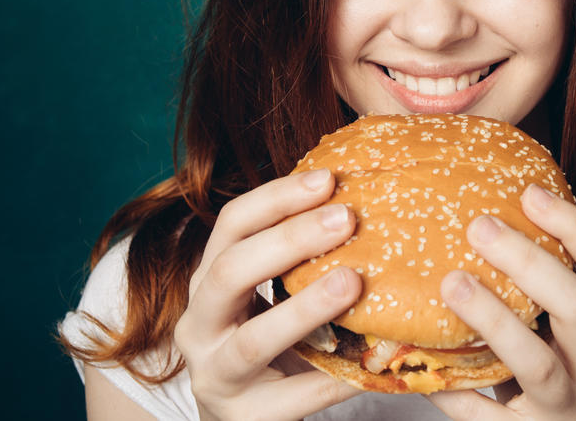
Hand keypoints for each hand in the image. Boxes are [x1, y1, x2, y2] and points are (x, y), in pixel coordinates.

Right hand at [173, 169, 363, 420]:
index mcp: (208, 280)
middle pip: (229, 272)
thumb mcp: (270, 292)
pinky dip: (336, 376)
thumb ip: (300, 257)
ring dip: (304, 309)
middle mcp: (199, 324)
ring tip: (352, 282)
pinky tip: (376, 358)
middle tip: (346, 219)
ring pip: (252, 341)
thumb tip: (369, 200)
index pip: (231, 225)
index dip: (276, 198)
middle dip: (288, 241)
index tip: (328, 178)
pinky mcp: (246, 419)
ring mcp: (216, 375)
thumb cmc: (267, 337)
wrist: (243, 415)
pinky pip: (295, 396)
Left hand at [429, 184, 575, 420]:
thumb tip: (478, 215)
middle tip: (478, 227)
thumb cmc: (552, 375)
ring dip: (495, 319)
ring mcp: (567, 406)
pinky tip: (422, 360)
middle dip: (530, 262)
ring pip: (539, 363)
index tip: (529, 192)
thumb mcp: (560, 331)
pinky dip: (455, 390)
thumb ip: (535, 287)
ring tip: (452, 283)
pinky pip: (488, 416)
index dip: (574, 226)